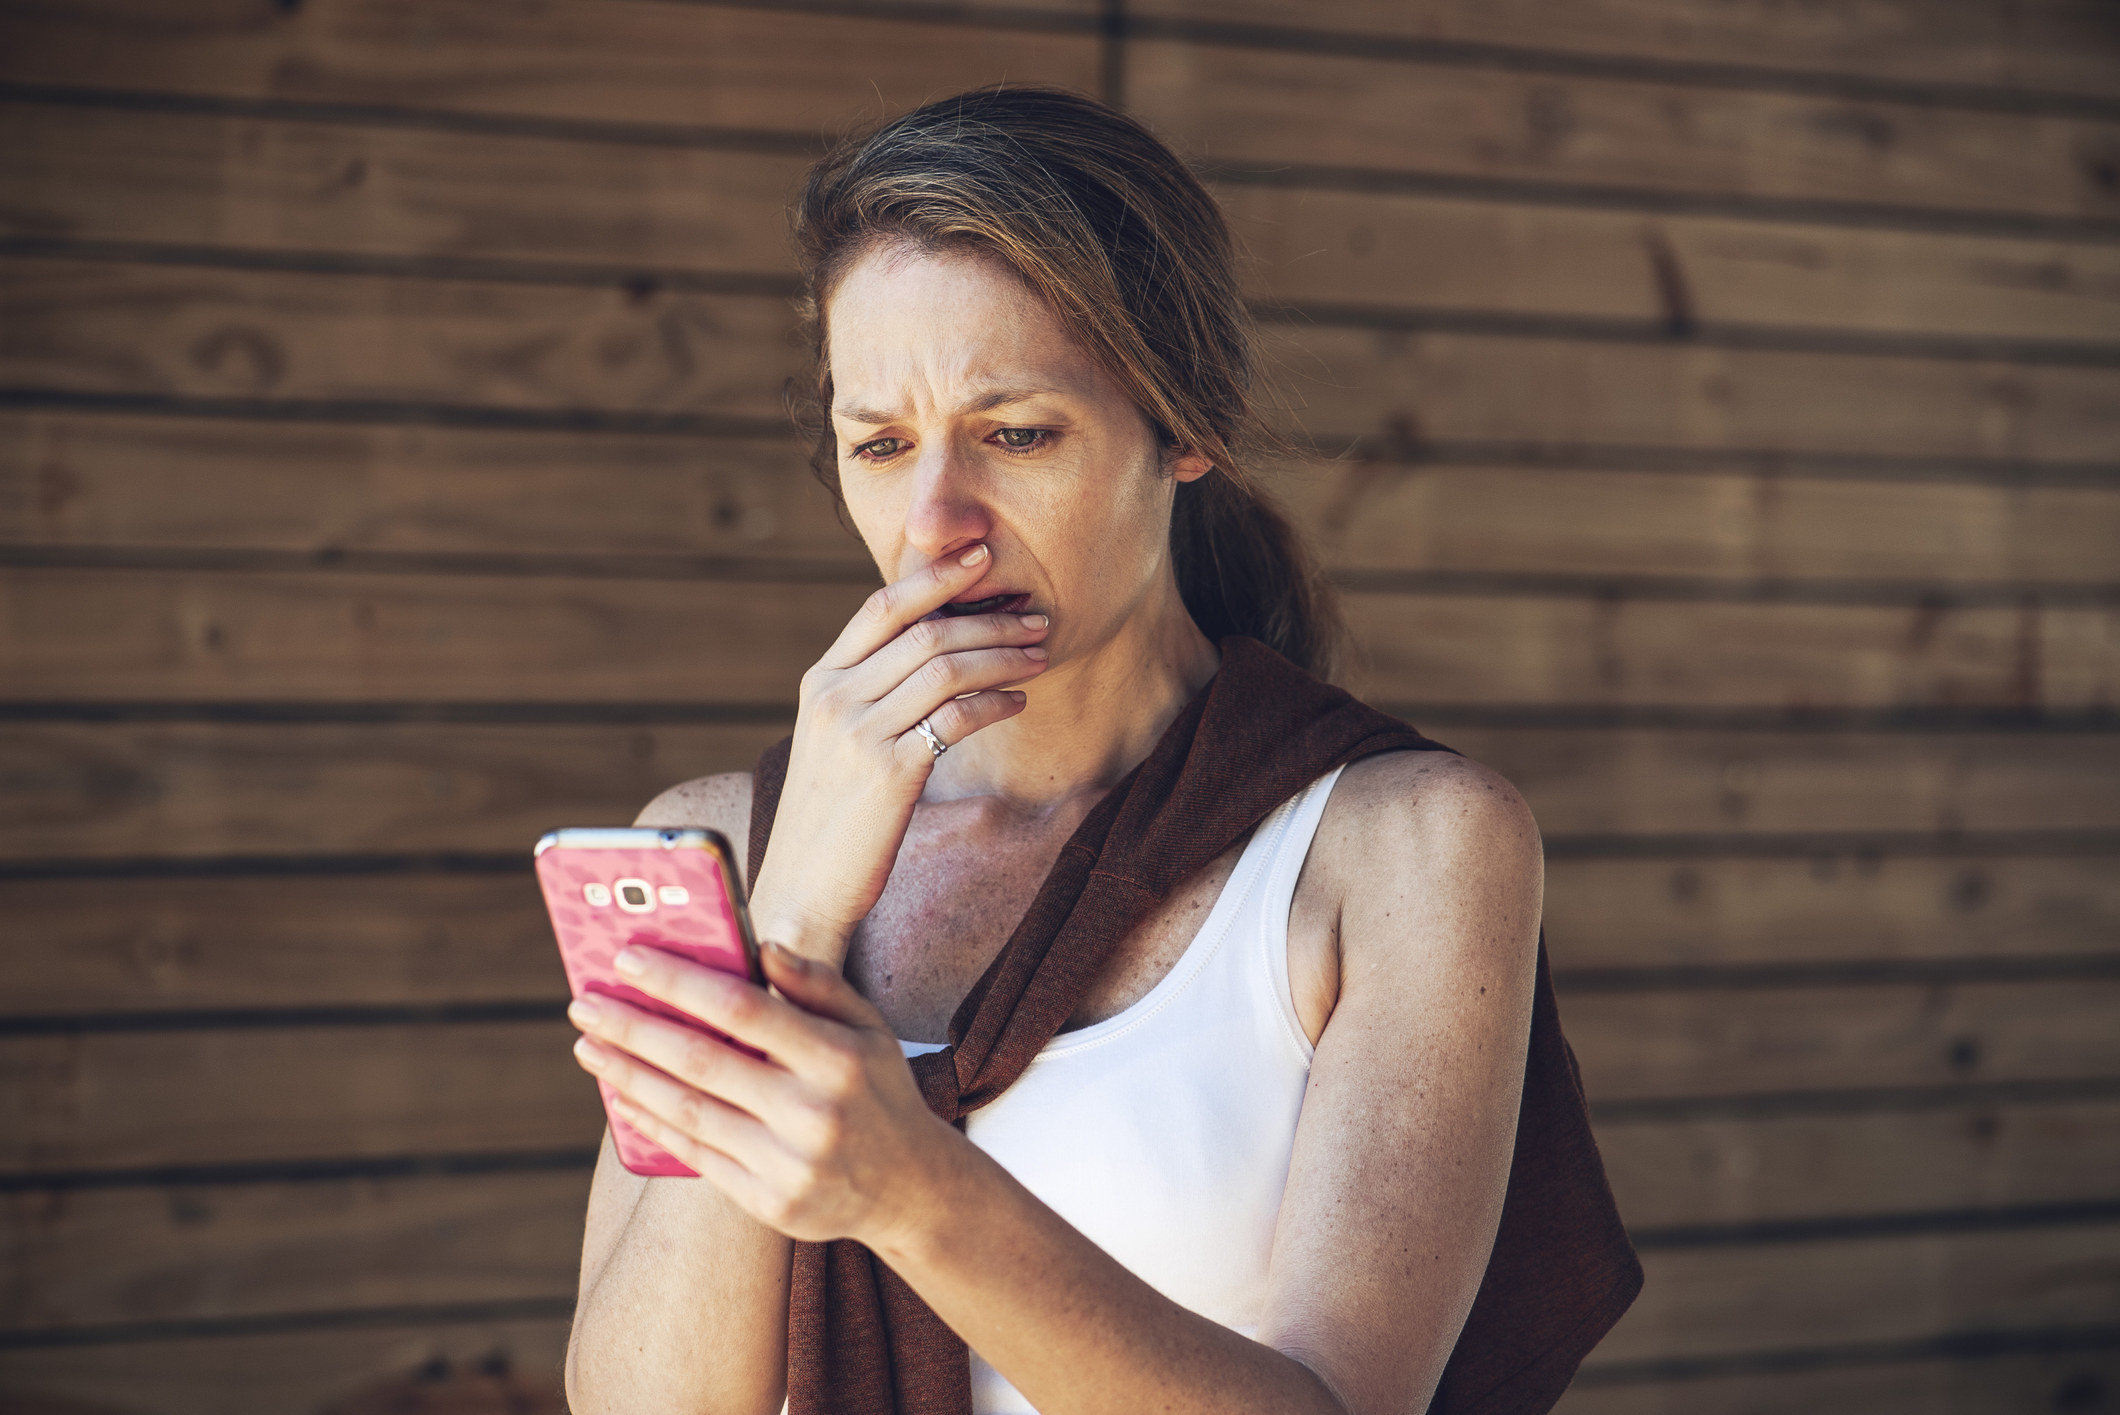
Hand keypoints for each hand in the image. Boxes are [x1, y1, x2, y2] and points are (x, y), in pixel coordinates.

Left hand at [568, 941, 963, 1247]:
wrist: (911, 1190)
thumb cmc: (879, 1091)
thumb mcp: (869, 1028)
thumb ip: (817, 984)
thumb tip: (761, 945)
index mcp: (838, 1058)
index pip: (743, 1009)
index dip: (680, 982)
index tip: (628, 959)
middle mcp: (813, 1112)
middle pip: (701, 1061)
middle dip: (633, 1028)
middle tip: (584, 1002)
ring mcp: (789, 1163)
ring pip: (688, 1111)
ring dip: (628, 1075)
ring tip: (589, 1045)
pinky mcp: (768, 1202)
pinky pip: (695, 1155)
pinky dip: (651, 1123)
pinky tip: (622, 1096)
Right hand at [748, 543, 1049, 958]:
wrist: (804, 888)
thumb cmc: (831, 818)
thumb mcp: (835, 743)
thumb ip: (869, 694)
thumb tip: (932, 654)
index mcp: (820, 682)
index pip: (881, 606)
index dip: (935, 575)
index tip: (981, 556)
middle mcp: (835, 698)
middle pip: (925, 631)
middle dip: (989, 618)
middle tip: (1035, 617)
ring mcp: (860, 732)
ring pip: (946, 667)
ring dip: (1002, 655)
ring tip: (1039, 655)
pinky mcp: (891, 771)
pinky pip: (957, 717)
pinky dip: (995, 702)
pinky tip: (1017, 703)